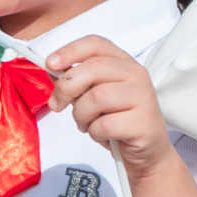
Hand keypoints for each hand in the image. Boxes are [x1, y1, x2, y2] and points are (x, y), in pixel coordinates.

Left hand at [44, 35, 179, 179]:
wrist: (146, 152)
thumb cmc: (117, 121)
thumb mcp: (94, 96)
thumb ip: (77, 81)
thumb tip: (53, 70)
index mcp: (123, 63)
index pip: (96, 44)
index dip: (70, 51)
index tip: (50, 64)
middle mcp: (136, 75)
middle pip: (92, 69)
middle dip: (66, 88)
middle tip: (57, 104)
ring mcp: (142, 98)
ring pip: (96, 98)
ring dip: (81, 115)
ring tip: (86, 123)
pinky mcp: (142, 123)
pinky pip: (104, 124)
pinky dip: (94, 133)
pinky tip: (102, 134)